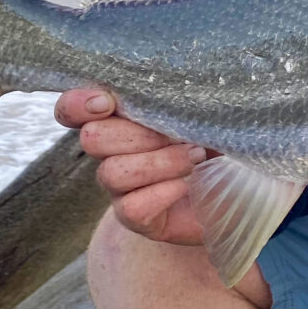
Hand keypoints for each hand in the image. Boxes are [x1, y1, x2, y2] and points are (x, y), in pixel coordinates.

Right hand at [55, 87, 208, 244]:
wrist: (234, 194)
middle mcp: (112, 153)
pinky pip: (132, 207)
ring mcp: (121, 188)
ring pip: (113, 173)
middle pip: (92, 138)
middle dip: (138, 134)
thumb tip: (191, 89)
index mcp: (121, 121)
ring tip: (196, 158)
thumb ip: (188, 102)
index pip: (73, 110)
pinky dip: (164, 192)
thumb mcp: (205, 117)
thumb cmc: (217, 146)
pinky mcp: (135, 219)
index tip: (107, 103)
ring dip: (161, 162)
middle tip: (179, 135)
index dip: (78, 104)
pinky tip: (187, 186)